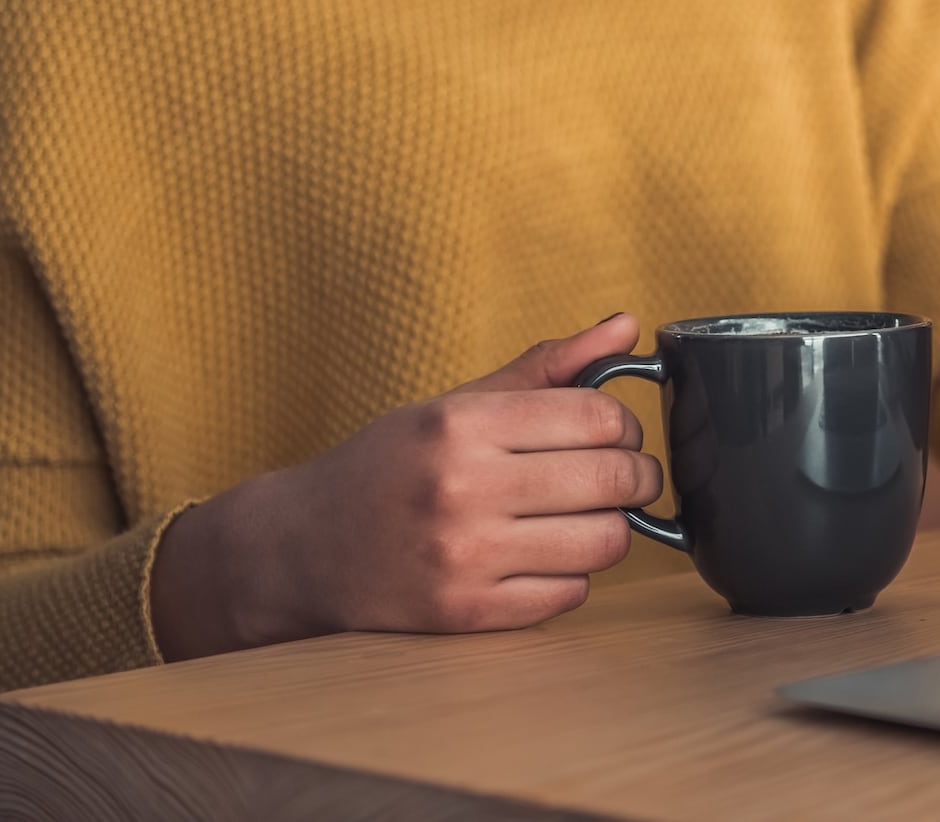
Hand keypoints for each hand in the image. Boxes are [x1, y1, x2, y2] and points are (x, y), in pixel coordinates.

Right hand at [151, 314, 661, 659]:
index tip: (614, 432)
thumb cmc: (391, 464)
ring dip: (609, 527)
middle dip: (635, 475)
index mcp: (462, 425)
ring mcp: (466, 558)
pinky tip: (543, 555)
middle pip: (612, 480)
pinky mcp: (469, 614)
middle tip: (621, 475)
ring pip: (605, 542)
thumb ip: (548, 366)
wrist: (303, 548)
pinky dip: (573, 575)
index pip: (597, 418)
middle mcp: (463, 489)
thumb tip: (627, 326)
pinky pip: (572, 594)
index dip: (624, 424)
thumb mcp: (458, 402)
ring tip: (582, 515)